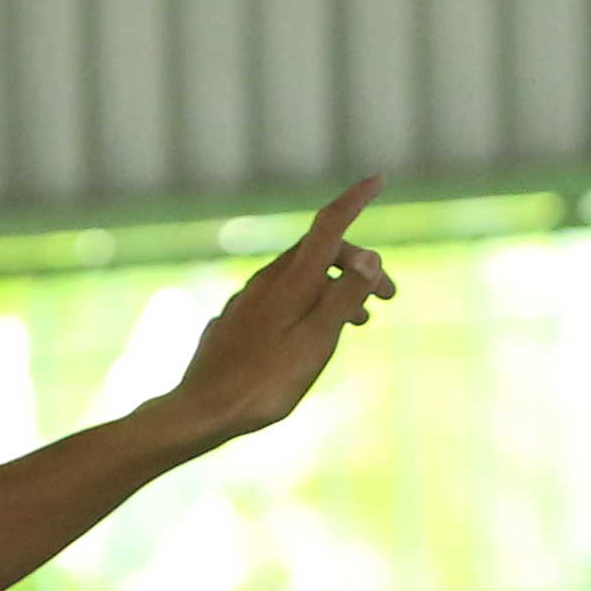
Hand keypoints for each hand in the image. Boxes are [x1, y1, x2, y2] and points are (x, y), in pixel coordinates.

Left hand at [159, 181, 396, 443]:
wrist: (201, 411)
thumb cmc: (264, 383)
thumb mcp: (317, 341)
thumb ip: (344, 296)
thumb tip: (370, 257)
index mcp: (291, 281)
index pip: (329, 225)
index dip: (355, 199)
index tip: (377, 179)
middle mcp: (267, 281)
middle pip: (320, 253)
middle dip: (359, 266)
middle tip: (390, 297)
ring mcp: (248, 299)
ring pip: (301, 278)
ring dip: (336, 289)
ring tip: (361, 322)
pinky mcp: (237, 319)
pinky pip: (281, 298)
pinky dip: (309, 304)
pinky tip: (313, 335)